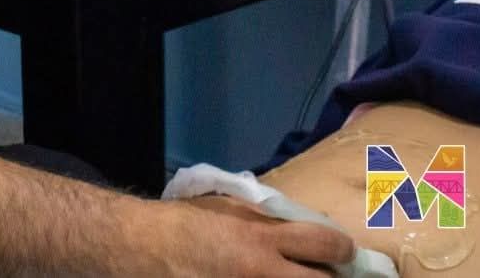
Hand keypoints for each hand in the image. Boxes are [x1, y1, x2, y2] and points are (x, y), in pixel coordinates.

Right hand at [146, 197, 354, 276]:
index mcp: (259, 241)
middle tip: (321, 275)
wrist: (137, 249)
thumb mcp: (225, 209)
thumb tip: (301, 230)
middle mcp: (260, 275)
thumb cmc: (180, 225)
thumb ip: (265, 222)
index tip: (340, 252)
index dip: (341, 248)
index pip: (326, 244)